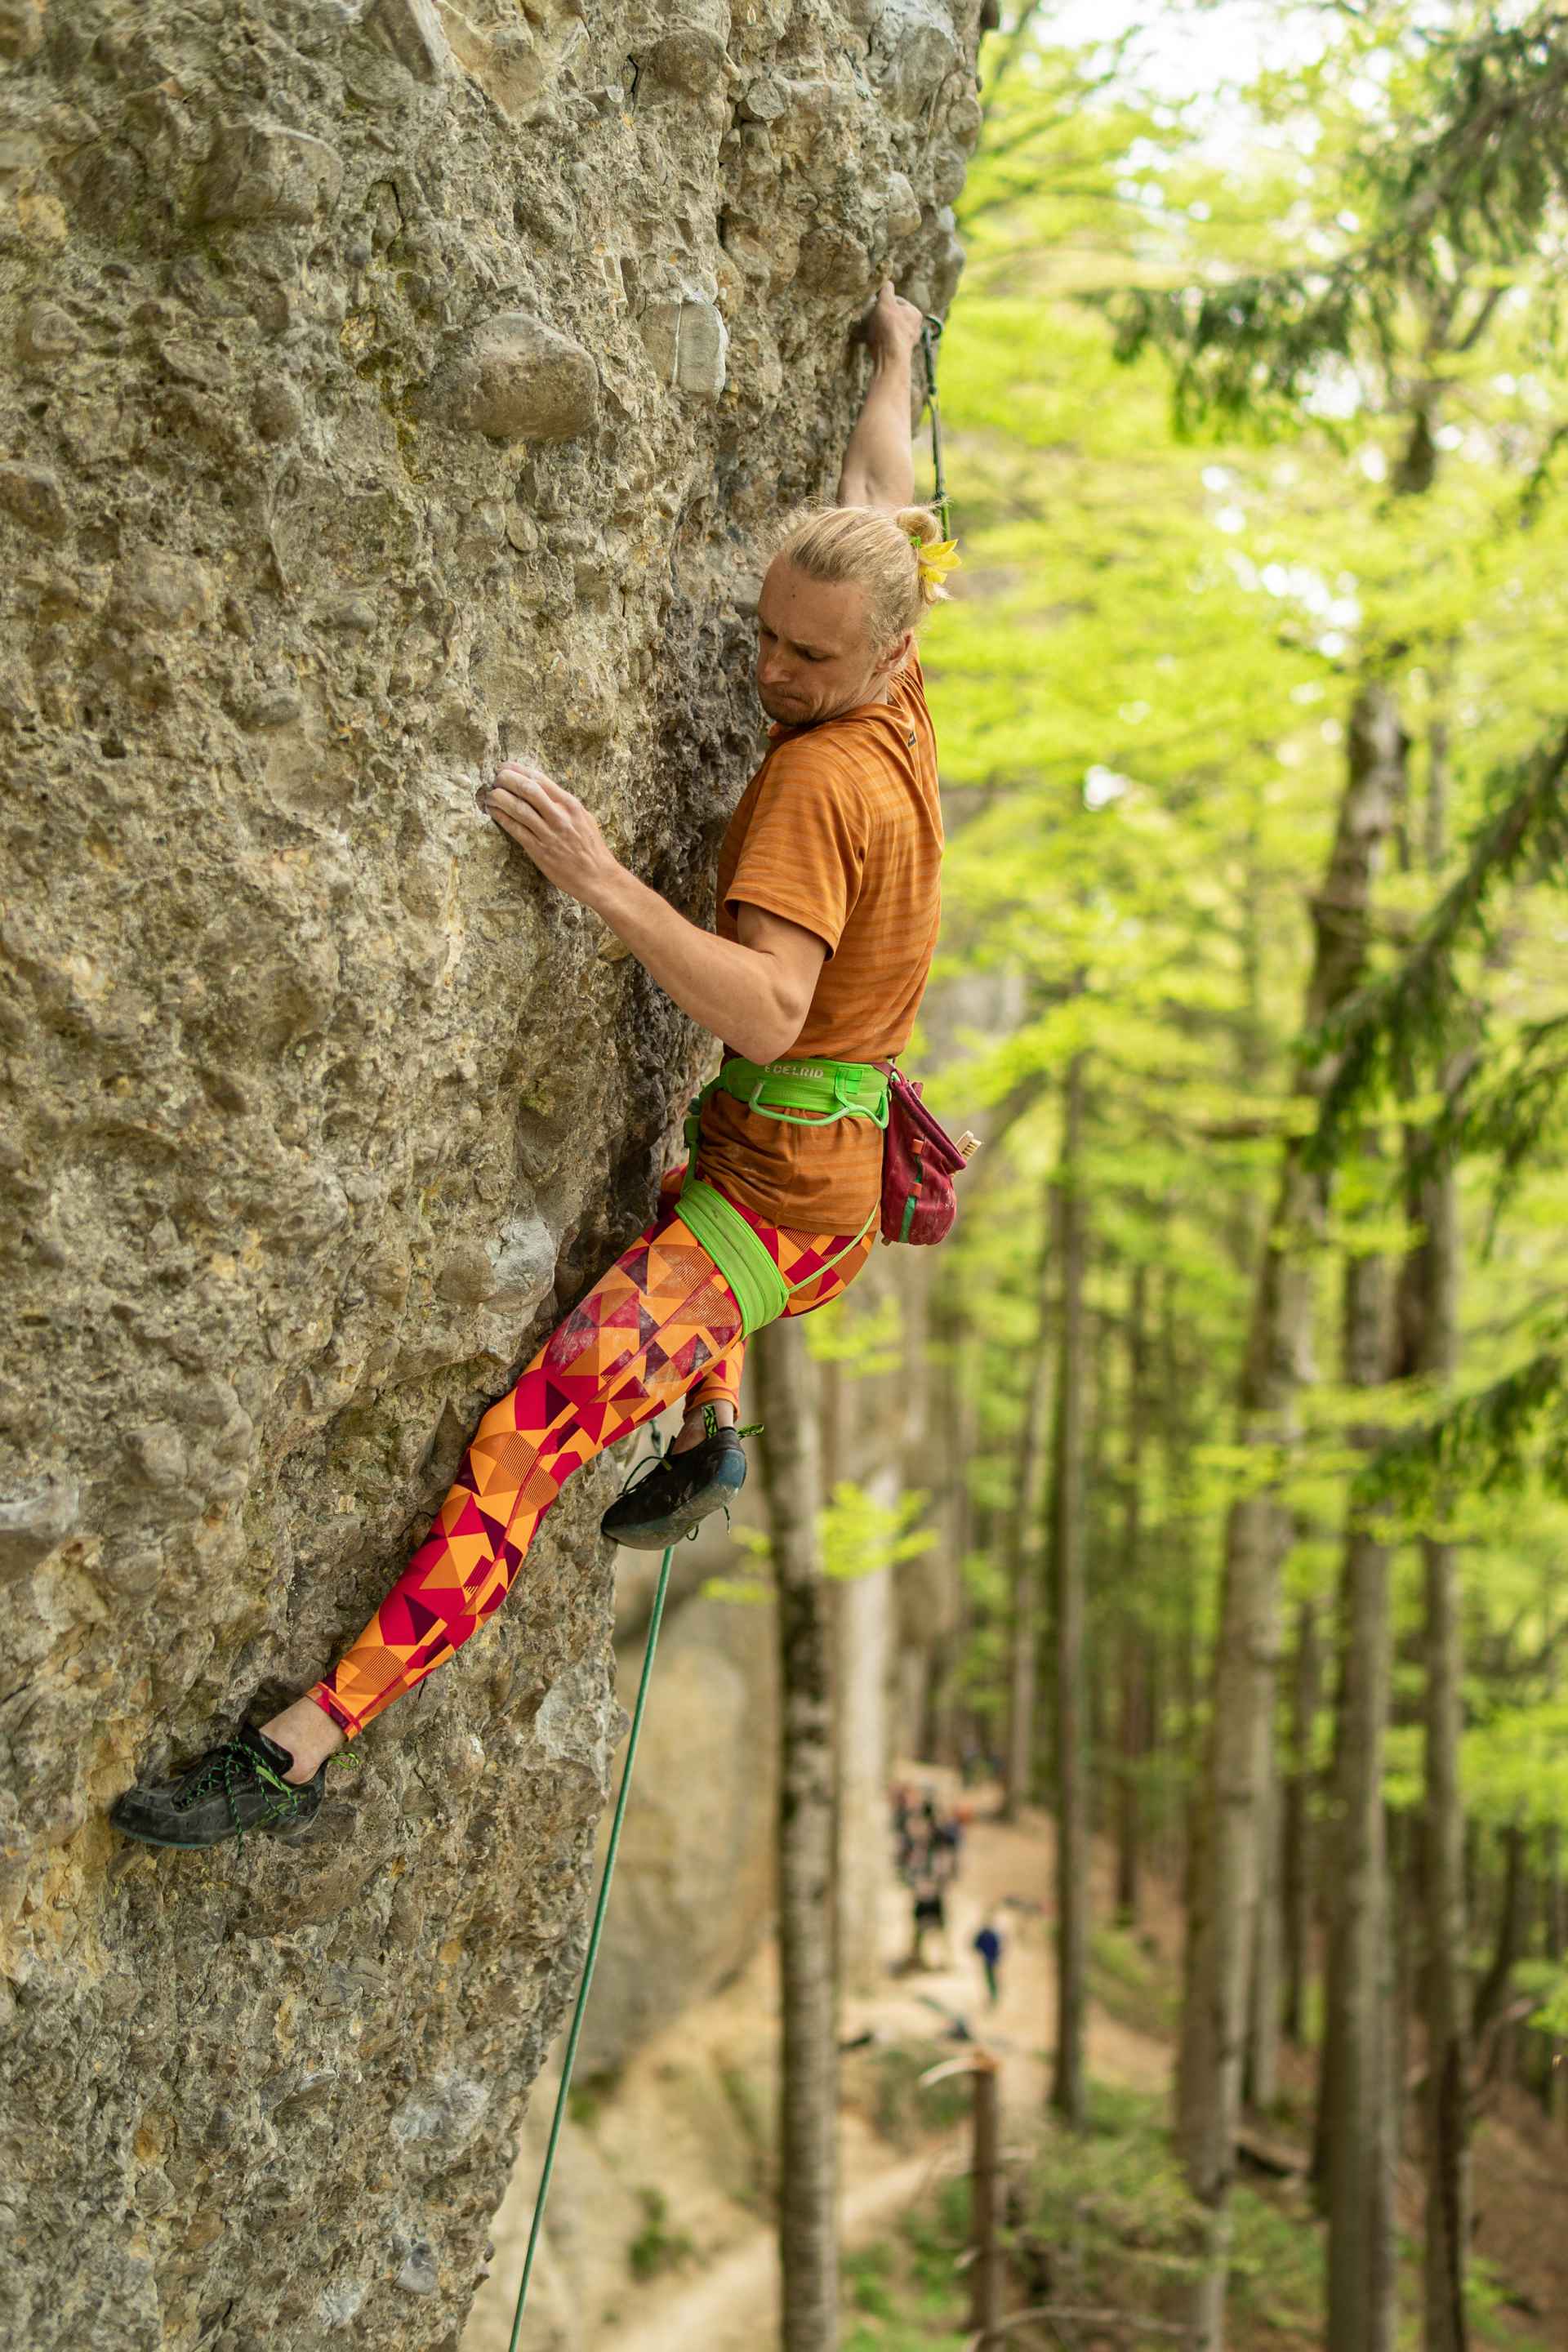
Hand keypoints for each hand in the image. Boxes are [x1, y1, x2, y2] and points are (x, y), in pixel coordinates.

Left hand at [479, 762, 619, 910]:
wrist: (598, 877)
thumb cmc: (591, 848)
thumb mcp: (583, 818)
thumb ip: (563, 804)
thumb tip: (541, 790)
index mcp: (570, 804)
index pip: (540, 779)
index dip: (518, 770)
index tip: (505, 766)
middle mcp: (559, 816)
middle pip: (527, 789)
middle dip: (506, 779)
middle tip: (495, 778)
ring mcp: (549, 833)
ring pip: (518, 808)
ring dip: (499, 798)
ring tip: (489, 794)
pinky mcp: (539, 850)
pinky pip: (516, 829)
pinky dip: (502, 818)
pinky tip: (493, 812)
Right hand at [866, 279, 924, 364]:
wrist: (890, 358)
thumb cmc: (890, 328)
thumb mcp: (886, 301)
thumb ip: (886, 289)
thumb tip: (887, 282)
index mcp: (915, 313)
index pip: (897, 301)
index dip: (884, 301)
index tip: (875, 305)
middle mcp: (914, 328)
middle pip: (893, 316)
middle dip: (881, 316)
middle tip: (870, 317)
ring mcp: (907, 343)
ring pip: (889, 329)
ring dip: (879, 329)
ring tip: (870, 330)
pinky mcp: (898, 354)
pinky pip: (887, 343)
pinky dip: (879, 341)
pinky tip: (871, 342)